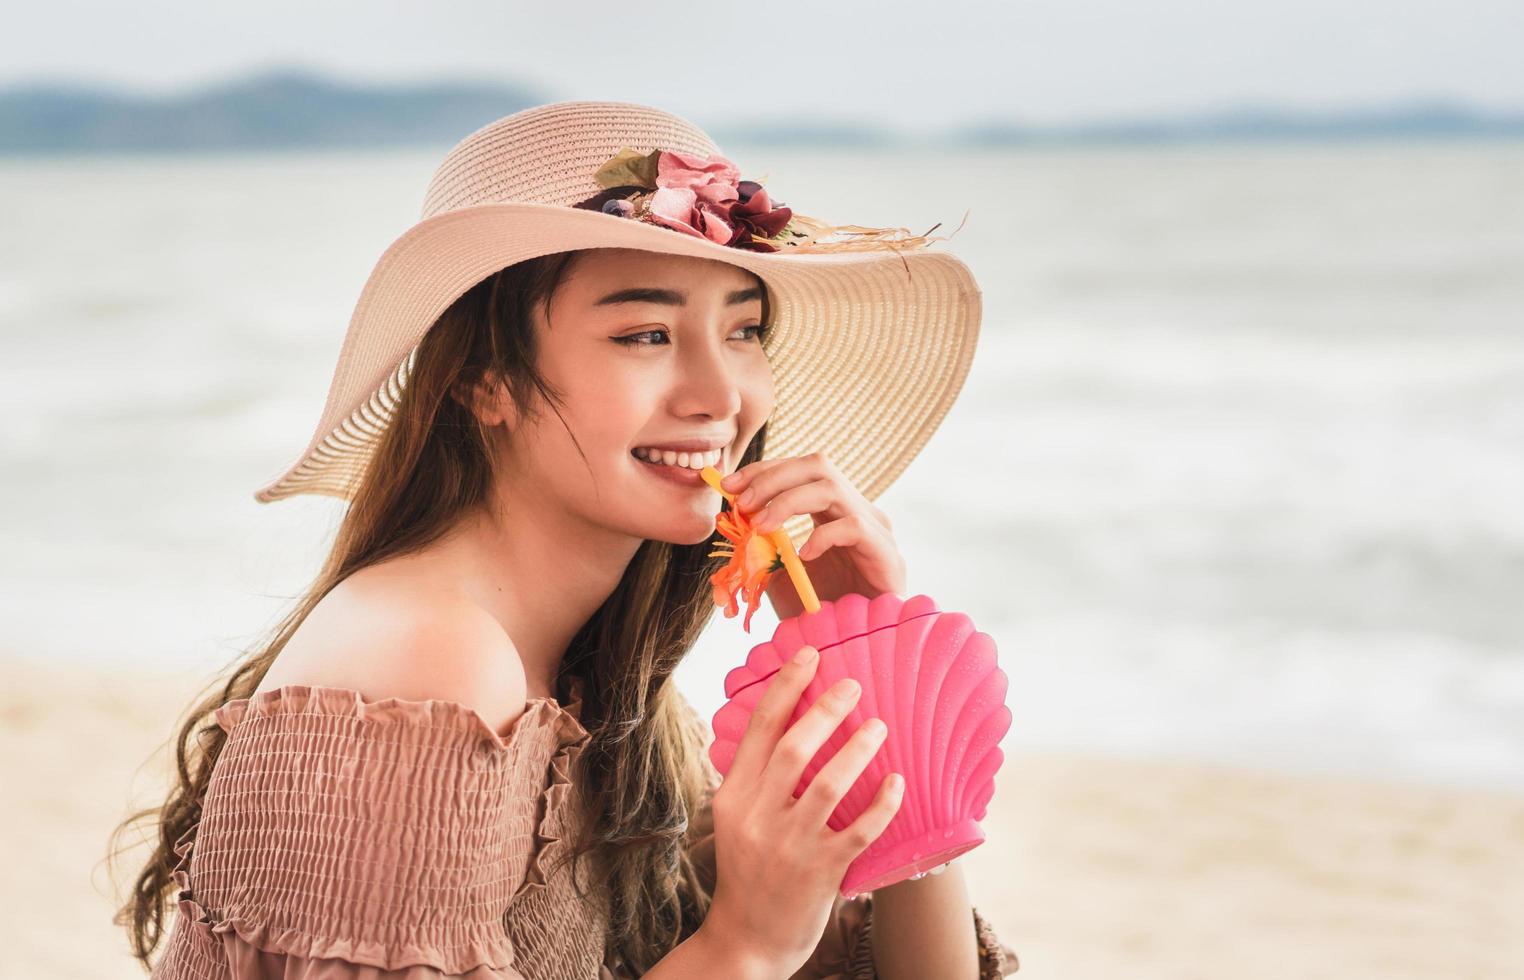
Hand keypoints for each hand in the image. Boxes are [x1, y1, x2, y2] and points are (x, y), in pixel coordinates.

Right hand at [702, 643, 904, 975]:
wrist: (746, 941)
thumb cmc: (748, 873)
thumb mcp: (735, 820)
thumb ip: (755, 778)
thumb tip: (786, 723)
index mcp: (733, 797)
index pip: (759, 730)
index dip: (785, 688)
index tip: (809, 656)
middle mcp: (757, 817)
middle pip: (794, 748)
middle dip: (825, 710)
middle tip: (853, 685)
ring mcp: (789, 846)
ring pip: (828, 785)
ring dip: (857, 749)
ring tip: (879, 726)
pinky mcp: (820, 873)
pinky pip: (858, 830)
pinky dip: (881, 804)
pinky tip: (898, 781)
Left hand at [720, 450, 907, 618]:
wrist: (860, 646)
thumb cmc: (823, 612)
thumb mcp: (783, 577)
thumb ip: (763, 551)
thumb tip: (732, 526)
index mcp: (833, 510)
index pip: (799, 470)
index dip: (762, 471)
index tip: (728, 486)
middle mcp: (856, 510)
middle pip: (817, 465)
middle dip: (772, 477)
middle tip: (743, 502)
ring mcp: (875, 529)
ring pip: (831, 488)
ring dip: (787, 502)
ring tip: (761, 527)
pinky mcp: (886, 553)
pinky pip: (853, 527)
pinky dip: (822, 536)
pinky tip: (803, 557)